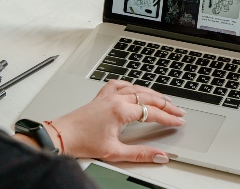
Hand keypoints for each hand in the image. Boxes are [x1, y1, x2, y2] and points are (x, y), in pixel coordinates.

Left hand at [46, 80, 184, 162]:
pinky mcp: (100, 97)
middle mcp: (115, 99)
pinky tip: (135, 88)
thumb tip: (159, 155)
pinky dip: (131, 85)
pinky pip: (119, 85)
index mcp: (120, 110)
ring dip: (153, 94)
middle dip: (166, 104)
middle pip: (148, 97)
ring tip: (164, 100)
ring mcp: (107, 96)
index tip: (179, 121)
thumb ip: (140, 153)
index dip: (168, 118)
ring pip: (136, 88)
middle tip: (179, 111)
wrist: (61, 136)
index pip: (152, 112)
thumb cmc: (82, 142)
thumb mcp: (114, 152)